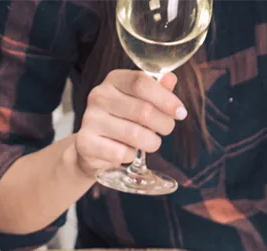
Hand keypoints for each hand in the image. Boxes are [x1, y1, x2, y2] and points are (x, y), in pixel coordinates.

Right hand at [72, 71, 186, 176]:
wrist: (90, 147)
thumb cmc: (121, 120)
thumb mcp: (139, 101)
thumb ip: (156, 90)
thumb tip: (170, 79)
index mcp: (114, 80)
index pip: (142, 82)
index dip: (166, 99)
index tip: (181, 112)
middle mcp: (98, 96)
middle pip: (143, 110)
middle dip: (164, 124)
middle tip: (166, 130)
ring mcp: (89, 119)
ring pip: (135, 134)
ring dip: (151, 142)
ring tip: (150, 143)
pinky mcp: (85, 143)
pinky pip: (120, 153)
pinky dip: (131, 156)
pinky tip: (128, 152)